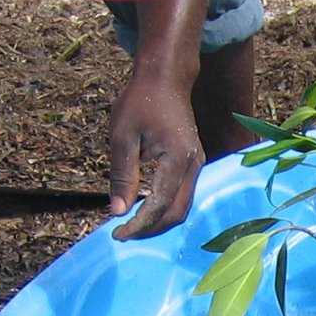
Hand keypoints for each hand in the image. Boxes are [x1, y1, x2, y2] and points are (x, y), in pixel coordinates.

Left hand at [106, 70, 202, 240]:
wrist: (166, 81)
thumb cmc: (141, 102)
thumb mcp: (123, 136)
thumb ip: (123, 175)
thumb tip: (118, 211)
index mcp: (177, 158)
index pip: (160, 203)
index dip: (139, 223)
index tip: (117, 234)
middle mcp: (194, 166)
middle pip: (177, 212)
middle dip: (150, 228)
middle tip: (123, 234)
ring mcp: (197, 166)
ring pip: (182, 207)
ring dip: (158, 221)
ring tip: (132, 225)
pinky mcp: (193, 165)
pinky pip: (183, 196)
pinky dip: (165, 209)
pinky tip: (145, 211)